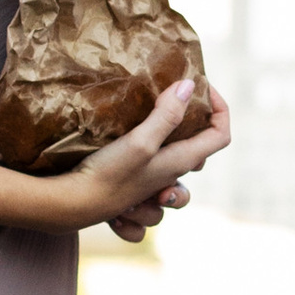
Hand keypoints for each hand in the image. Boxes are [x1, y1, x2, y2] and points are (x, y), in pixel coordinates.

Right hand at [55, 78, 230, 238]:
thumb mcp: (140, 140)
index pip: (221, 134)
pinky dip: (143, 201)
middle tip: (166, 111)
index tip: (201, 89)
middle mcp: (171, 179)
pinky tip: (130, 187)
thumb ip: (167, 115)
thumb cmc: (109, 174)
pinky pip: (148, 208)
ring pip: (175, 184)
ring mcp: (152, 192)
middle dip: (190, 132)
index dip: (220, 109)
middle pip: (199, 156)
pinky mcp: (130, 202)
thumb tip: (190, 86)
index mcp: (181, 161)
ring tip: (146, 144)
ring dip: (167, 162)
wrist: (73, 206)